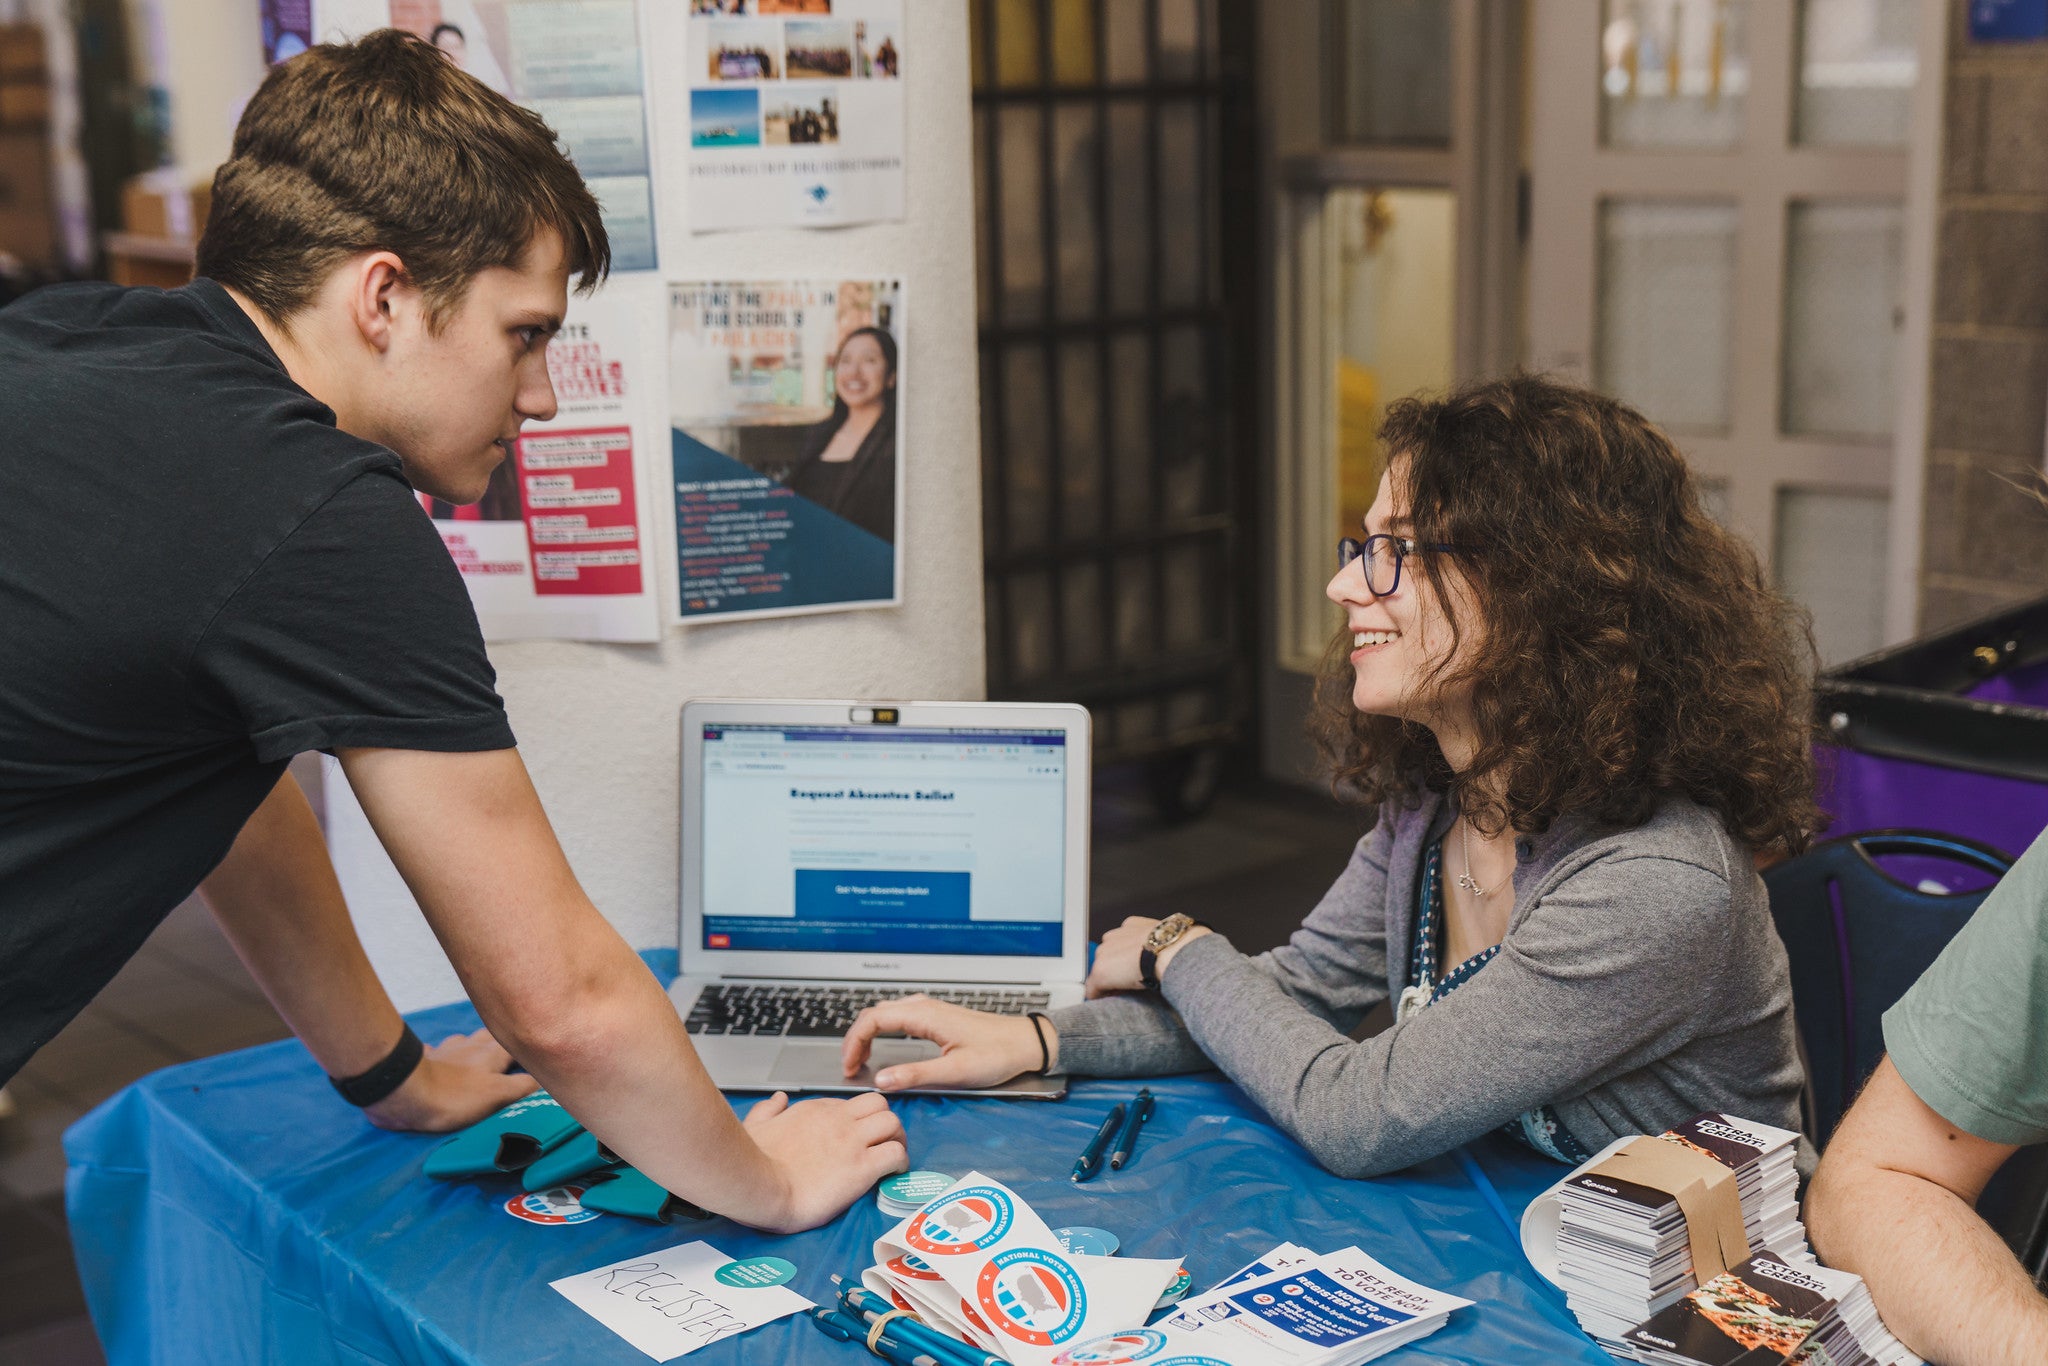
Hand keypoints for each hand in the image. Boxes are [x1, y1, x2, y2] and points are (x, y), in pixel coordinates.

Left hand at [363, 1027, 536, 1132]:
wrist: (406, 1093)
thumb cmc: (456, 1097)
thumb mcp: (499, 1095)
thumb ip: (524, 1086)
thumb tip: (549, 1079)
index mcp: (493, 1053)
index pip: (519, 1042)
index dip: (529, 1045)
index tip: (539, 1049)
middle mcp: (472, 1045)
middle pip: (493, 1036)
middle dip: (502, 1041)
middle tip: (510, 1052)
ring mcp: (447, 1050)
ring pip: (466, 1040)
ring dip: (473, 1046)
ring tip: (478, 1056)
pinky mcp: (424, 1059)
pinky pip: (435, 1052)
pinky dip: (440, 1054)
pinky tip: (438, 1058)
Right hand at [742, 1090, 907, 1233]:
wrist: (758, 1186)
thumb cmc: (753, 1162)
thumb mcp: (755, 1125)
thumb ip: (768, 1109)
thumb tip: (778, 1099)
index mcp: (816, 1109)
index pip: (852, 1104)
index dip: (860, 1120)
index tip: (858, 1138)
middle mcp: (839, 1120)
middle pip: (880, 1104)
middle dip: (886, 1122)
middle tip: (884, 1143)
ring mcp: (853, 1142)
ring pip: (893, 1123)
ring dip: (898, 1140)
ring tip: (892, 1158)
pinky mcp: (862, 1167)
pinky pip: (896, 1154)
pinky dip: (900, 1163)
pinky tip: (892, 1174)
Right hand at [840, 996, 1050, 1090]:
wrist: (1025, 1042)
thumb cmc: (996, 1054)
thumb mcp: (955, 1072)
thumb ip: (915, 1075)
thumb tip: (880, 1080)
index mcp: (924, 1016)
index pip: (872, 1020)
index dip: (853, 1043)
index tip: (849, 1068)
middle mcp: (924, 1007)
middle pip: (875, 1014)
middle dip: (856, 1039)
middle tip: (850, 1067)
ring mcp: (930, 1009)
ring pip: (885, 1013)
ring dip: (868, 1033)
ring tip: (861, 1059)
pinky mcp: (937, 1016)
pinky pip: (898, 1016)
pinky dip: (882, 1031)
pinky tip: (883, 1047)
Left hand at [1085, 917, 1211, 997]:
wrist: (1173, 952)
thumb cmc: (1179, 946)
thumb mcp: (1169, 937)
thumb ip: (1161, 942)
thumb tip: (1172, 952)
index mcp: (1132, 925)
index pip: (1120, 942)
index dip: (1125, 957)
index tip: (1132, 967)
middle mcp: (1114, 936)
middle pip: (1107, 956)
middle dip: (1115, 969)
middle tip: (1128, 982)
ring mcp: (1105, 954)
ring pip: (1101, 971)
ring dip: (1109, 982)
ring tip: (1122, 993)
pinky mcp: (1101, 972)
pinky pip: (1093, 989)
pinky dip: (1099, 997)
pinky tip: (1107, 1002)